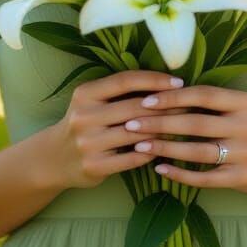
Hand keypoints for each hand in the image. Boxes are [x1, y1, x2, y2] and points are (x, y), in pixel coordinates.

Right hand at [56, 70, 185, 189]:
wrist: (55, 158)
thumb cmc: (84, 123)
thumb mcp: (92, 101)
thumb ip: (119, 92)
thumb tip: (164, 83)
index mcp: (85, 94)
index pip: (125, 80)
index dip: (154, 79)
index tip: (179, 81)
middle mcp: (84, 117)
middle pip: (134, 107)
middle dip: (166, 105)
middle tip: (191, 103)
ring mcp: (88, 144)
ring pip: (136, 134)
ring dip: (163, 130)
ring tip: (184, 125)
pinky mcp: (94, 167)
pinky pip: (132, 159)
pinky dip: (150, 152)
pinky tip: (165, 148)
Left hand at [121, 85, 246, 194]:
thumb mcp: (240, 107)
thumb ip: (211, 102)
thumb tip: (163, 92)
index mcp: (244, 102)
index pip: (203, 95)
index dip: (173, 97)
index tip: (145, 100)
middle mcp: (246, 126)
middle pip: (196, 124)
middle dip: (160, 123)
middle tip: (130, 124)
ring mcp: (245, 154)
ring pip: (198, 151)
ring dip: (165, 149)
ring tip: (139, 146)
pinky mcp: (241, 178)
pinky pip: (205, 178)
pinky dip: (180, 174)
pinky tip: (160, 170)